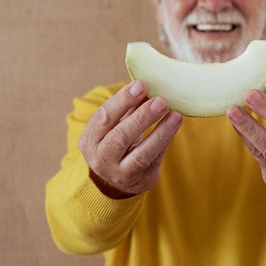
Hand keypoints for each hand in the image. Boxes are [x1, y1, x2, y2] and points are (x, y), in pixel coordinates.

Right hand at [78, 81, 182, 197]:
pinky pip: (155, 159)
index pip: (103, 117)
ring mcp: (120, 173)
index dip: (122, 100)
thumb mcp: (115, 126)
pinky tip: (175, 124)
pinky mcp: (140, 180)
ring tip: (175, 114)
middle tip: (161, 100)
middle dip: (142, 117)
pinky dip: (166, 141)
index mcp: (90, 140)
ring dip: (160, 132)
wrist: (115, 182)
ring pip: (141, 153)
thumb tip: (146, 84)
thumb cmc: (116, 143)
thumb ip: (127, 107)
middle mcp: (101, 159)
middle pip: (120, 137)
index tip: (141, 85)